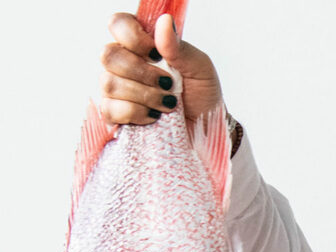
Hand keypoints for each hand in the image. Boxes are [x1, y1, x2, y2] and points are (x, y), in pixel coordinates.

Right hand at [98, 12, 220, 124]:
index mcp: (141, 44)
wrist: (206, 127)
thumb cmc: (202, 94)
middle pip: (108, 55)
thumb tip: (165, 20)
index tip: (156, 54)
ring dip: (145, 95)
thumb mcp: (199, 67)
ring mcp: (116, 88)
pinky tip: (154, 116)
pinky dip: (137, 113)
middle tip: (167, 84)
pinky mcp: (115, 114)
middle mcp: (123, 62)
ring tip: (168, 103)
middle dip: (141, 72)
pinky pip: (110, 109)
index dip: (132, 37)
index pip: (118, 24)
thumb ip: (178, 47)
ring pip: (109, 83)